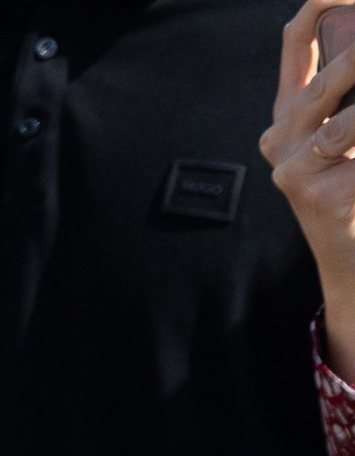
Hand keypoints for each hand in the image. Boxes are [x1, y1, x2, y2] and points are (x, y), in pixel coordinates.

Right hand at [265, 0, 354, 377]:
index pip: (297, 38)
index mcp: (290, 110)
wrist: (353, 257)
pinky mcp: (314, 195)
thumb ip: (348, 92)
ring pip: (349, 119)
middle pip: (331, 73)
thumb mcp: (351, 130)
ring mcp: (291, 167)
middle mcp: (280, 135)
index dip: (321, 3)